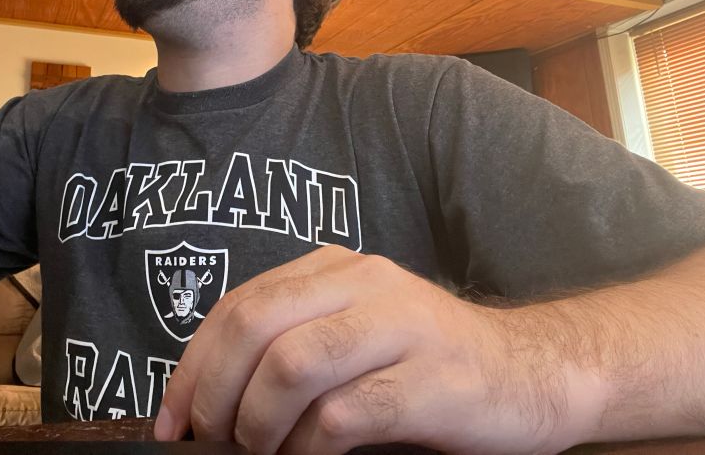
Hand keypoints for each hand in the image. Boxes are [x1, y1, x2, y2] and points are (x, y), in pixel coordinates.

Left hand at [154, 245, 598, 454]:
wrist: (532, 372)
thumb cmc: (427, 363)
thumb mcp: (354, 333)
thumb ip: (292, 344)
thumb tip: (211, 400)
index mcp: (336, 268)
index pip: (240, 304)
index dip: (194, 365)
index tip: (172, 419)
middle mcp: (365, 283)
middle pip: (256, 324)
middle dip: (215, 392)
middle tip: (211, 439)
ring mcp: (401, 326)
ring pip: (292, 364)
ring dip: (258, 422)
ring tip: (259, 452)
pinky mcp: (430, 380)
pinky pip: (343, 415)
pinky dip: (308, 447)